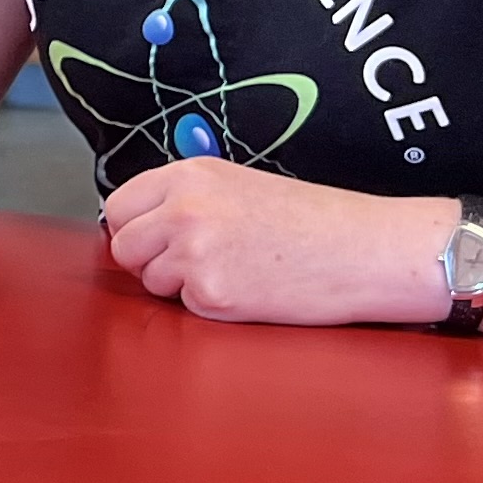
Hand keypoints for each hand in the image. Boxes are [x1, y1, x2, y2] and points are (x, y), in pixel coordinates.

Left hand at [99, 159, 455, 326]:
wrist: (364, 249)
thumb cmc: (313, 220)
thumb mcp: (238, 185)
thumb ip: (184, 198)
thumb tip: (139, 224)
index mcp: (189, 175)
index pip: (119, 207)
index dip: (135, 228)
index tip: (155, 239)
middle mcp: (183, 209)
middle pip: (124, 247)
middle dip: (150, 261)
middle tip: (195, 263)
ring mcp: (195, 253)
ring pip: (151, 281)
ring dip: (181, 285)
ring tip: (235, 270)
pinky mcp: (212, 295)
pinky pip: (186, 308)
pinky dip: (211, 307)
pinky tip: (250, 289)